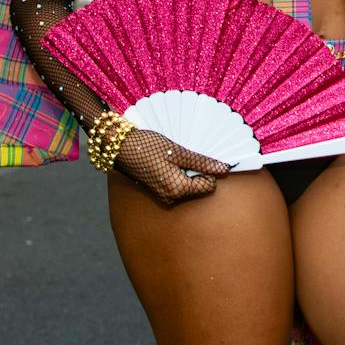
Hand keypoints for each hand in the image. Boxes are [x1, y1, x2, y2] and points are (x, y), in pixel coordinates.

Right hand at [112, 128, 230, 206]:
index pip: (209, 186)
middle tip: (187, 155)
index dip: (210, 171)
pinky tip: (169, 160)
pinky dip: (179, 172)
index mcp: (178, 190)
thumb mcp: (178, 152)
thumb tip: (224, 169)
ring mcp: (163, 195)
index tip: (203, 156)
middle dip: (199, 171)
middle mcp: (171, 197)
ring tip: (177, 156)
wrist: (120, 147)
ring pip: (188, 184)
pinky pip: (177, 183)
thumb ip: (202, 162)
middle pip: (199, 186)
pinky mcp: (158, 189)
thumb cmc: (149, 147)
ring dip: (188, 170)